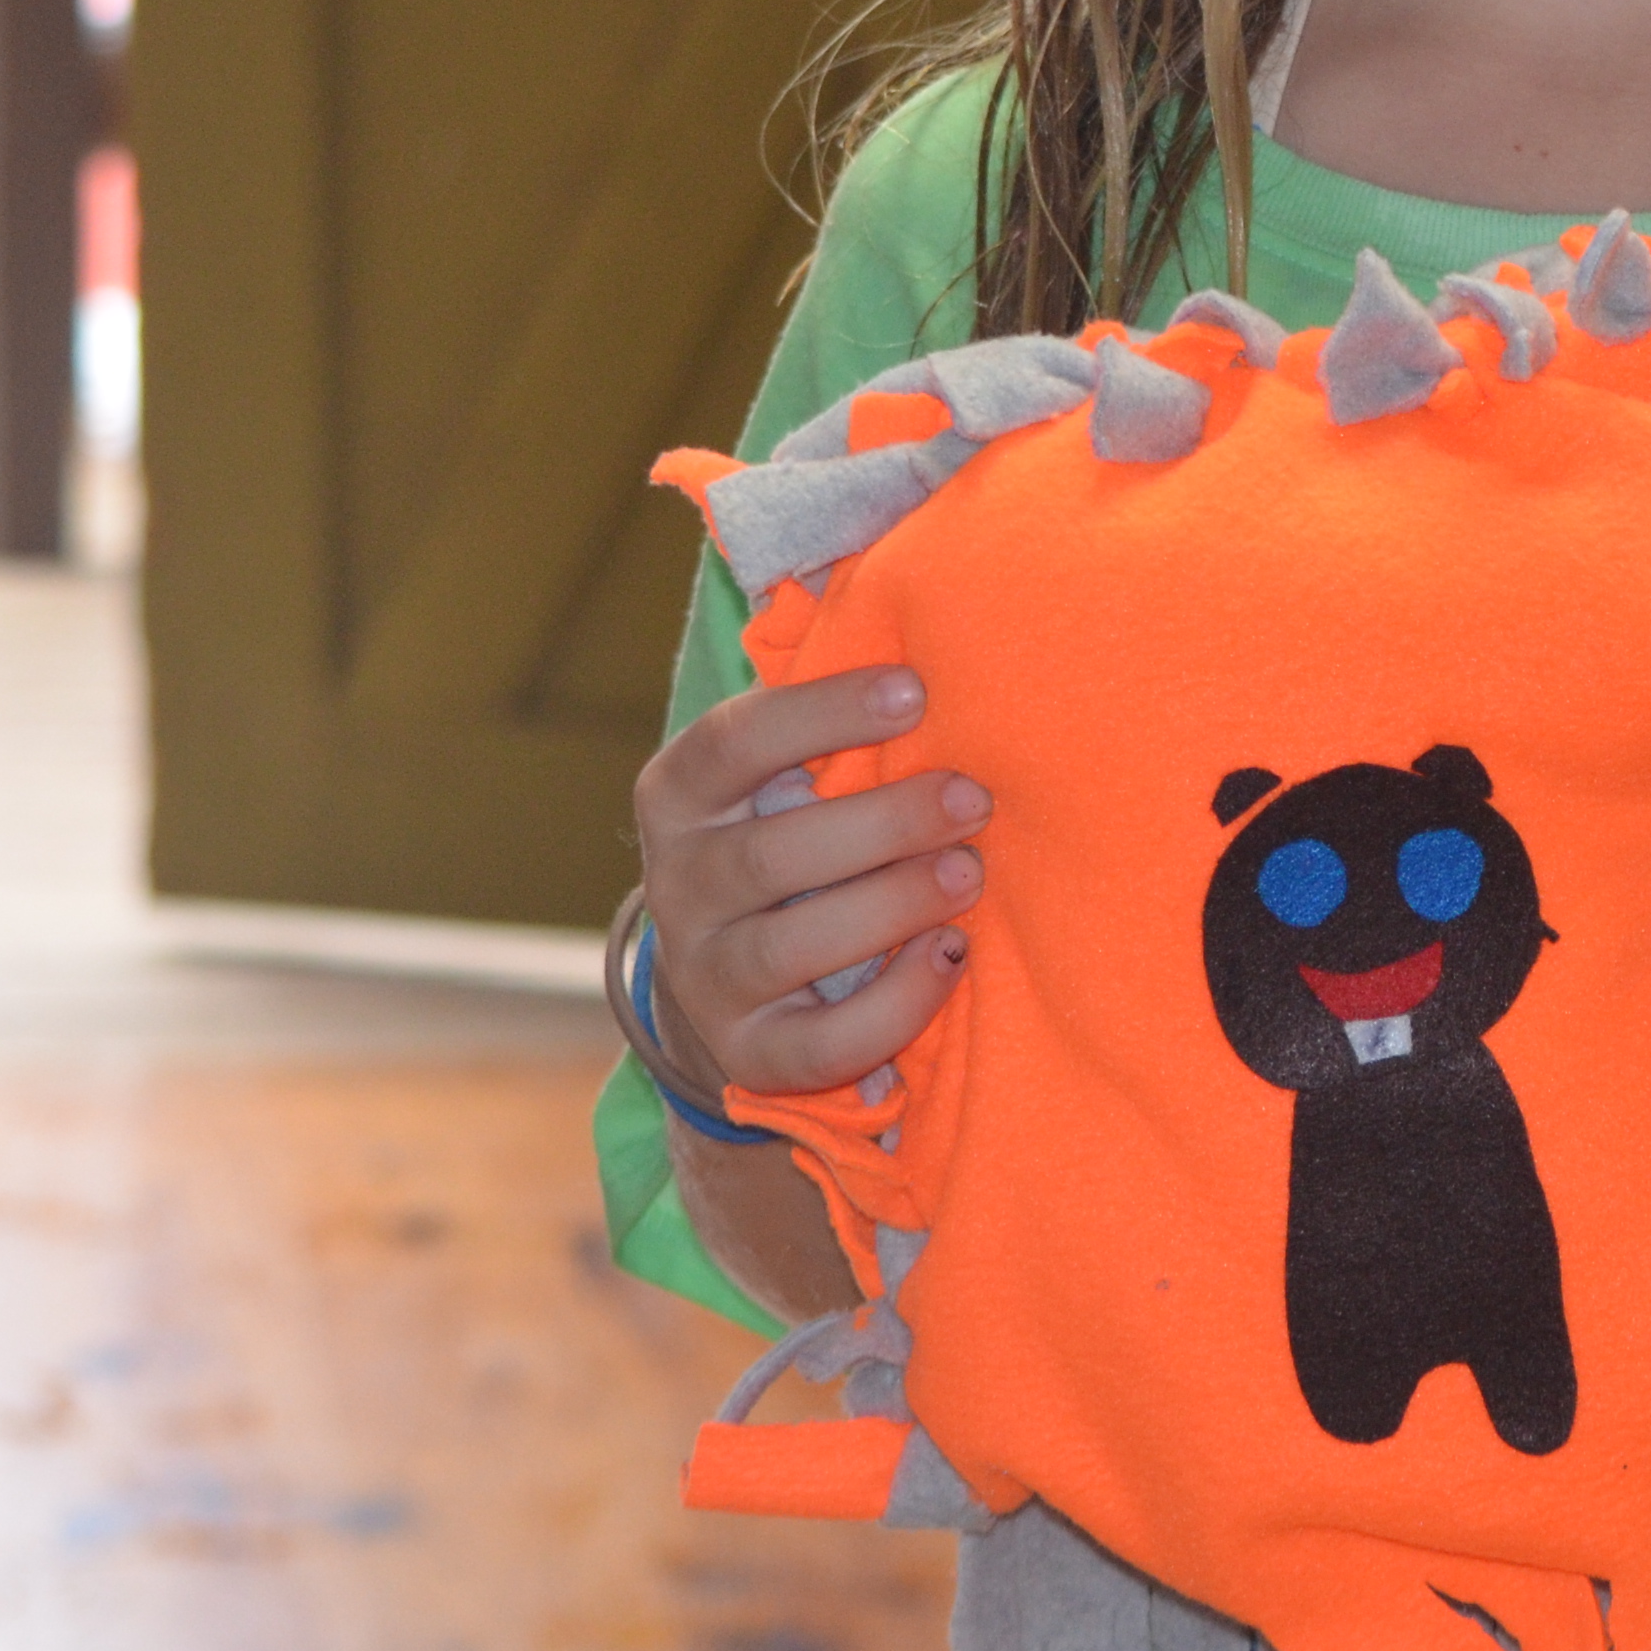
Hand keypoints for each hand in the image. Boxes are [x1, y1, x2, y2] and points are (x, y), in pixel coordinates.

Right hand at [631, 663, 981, 1099]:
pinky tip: (950, 958)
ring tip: (971, 874)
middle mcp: (678, 887)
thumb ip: (825, 714)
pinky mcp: (750, 1056)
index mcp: (679, 797)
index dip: (822, 713)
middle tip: (972, 798)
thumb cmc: (790, 841)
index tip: (916, 690)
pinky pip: (819, 1042)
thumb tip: (923, 593)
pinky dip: (893, 1004)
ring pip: (790, 947)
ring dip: (891, 906)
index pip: (732, 743)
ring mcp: (706, 978)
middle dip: (882, 822)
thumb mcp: (778, 775)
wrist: (729, 988)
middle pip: (771, 854)